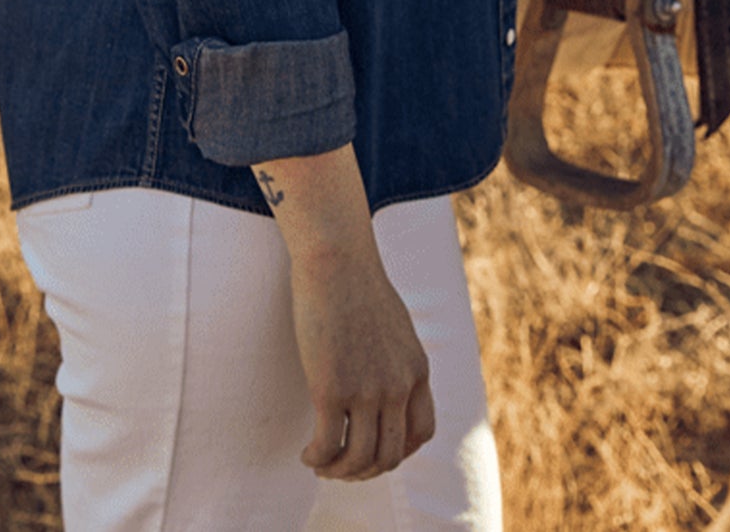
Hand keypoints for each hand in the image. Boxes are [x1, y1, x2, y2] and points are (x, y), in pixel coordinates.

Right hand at [290, 245, 436, 480]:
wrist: (336, 259)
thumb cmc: (357, 282)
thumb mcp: (394, 324)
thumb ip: (395, 356)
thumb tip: (382, 374)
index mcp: (417, 369)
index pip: (422, 432)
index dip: (399, 451)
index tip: (374, 450)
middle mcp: (398, 386)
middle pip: (390, 455)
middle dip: (365, 471)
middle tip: (341, 465)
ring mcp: (366, 390)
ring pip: (359, 459)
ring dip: (338, 471)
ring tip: (320, 463)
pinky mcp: (331, 389)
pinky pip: (328, 446)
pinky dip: (317, 458)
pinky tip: (307, 453)